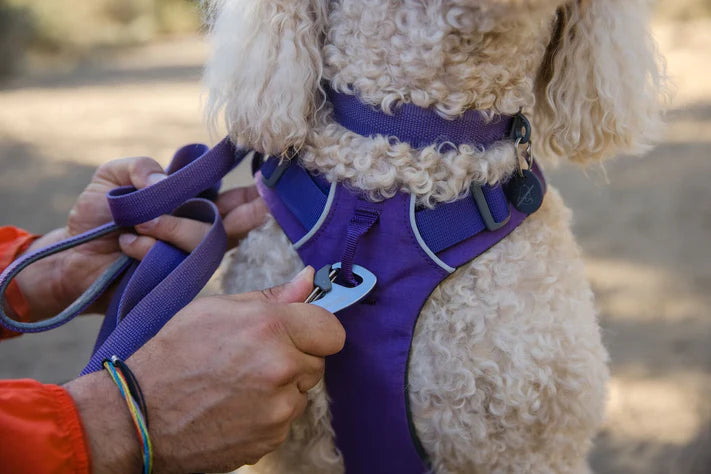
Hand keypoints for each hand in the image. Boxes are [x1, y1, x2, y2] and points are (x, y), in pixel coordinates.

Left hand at [15, 156, 266, 320]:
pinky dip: (147, 247)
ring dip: (171, 225)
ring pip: (204, 239)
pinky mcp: (176, 281)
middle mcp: (198, 232)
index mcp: (193, 205)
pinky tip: (128, 244)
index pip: (234, 199)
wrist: (72, 259)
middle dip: (249, 213)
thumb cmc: (96, 216)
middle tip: (260, 206)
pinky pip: (175, 260)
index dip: (256, 194)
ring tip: (138, 224)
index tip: (271, 185)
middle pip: (236, 222)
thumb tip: (161, 182)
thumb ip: (140, 166)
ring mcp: (189, 259)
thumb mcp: (113, 177)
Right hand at [65, 267, 345, 473]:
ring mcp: (278, 409)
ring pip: (302, 391)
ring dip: (282, 387)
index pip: (331, 330)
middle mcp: (281, 368)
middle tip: (254, 358)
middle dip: (295, 357)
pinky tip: (235, 407)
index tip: (299, 332)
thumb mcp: (215, 309)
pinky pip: (285, 419)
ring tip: (239, 384)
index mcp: (270, 328)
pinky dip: (268, 414)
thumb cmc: (172, 354)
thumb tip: (310, 279)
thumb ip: (271, 297)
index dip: (315, 329)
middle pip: (318, 361)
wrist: (138, 415)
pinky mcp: (270, 439)